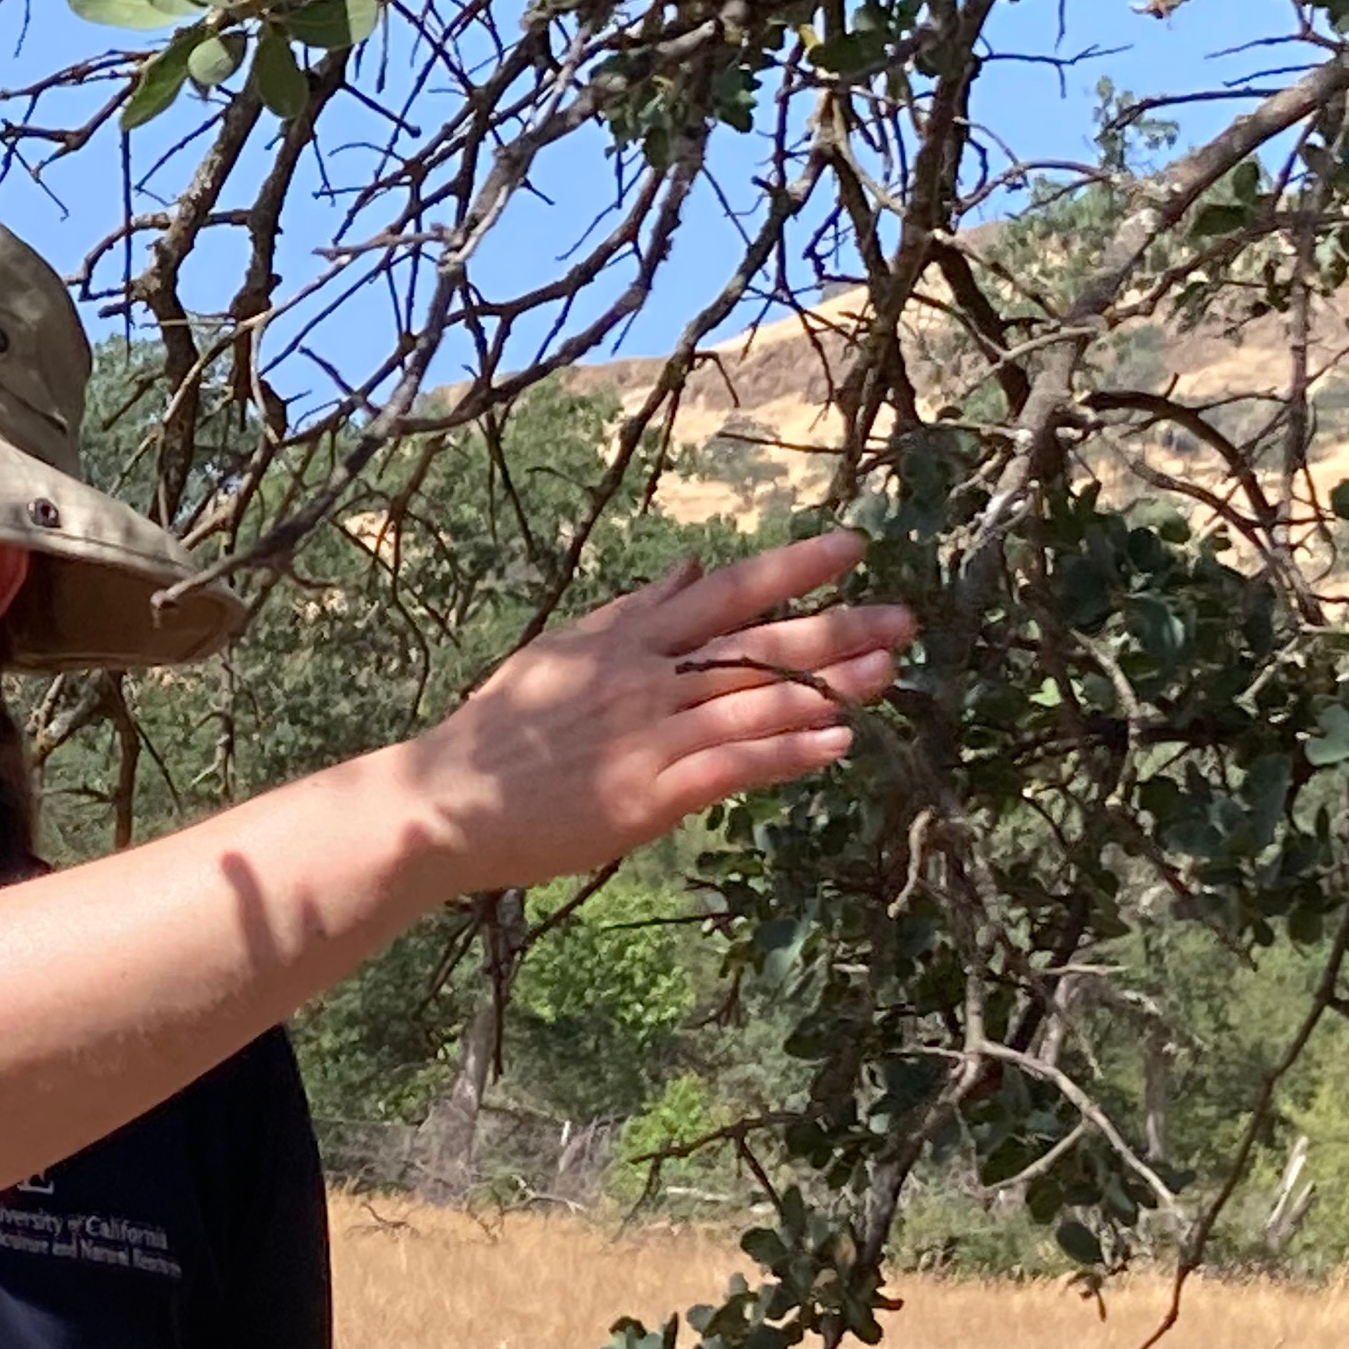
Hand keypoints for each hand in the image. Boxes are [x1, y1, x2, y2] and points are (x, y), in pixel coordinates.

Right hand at [402, 532, 912, 893]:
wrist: (446, 801)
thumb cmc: (499, 729)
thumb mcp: (562, 651)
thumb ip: (632, 611)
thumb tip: (691, 568)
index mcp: (627, 642)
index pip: (725, 593)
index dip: (790, 569)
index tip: (851, 547)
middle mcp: (645, 680)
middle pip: (755, 646)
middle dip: (834, 629)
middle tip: (902, 618)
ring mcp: (646, 738)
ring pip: (752, 703)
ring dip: (827, 689)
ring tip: (887, 676)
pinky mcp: (643, 796)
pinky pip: (728, 768)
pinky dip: (784, 755)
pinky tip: (834, 746)